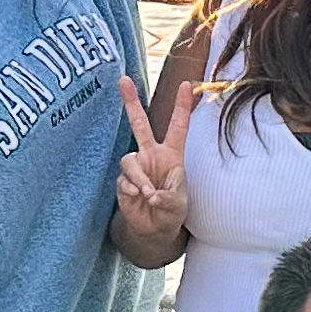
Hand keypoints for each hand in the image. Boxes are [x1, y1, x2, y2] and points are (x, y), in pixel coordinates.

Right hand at [112, 78, 197, 246]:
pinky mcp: (123, 182)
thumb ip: (168, 194)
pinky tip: (138, 199)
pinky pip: (123, 180)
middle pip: (139, 124)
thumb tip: (150, 192)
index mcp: (171, 155)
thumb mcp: (179, 202)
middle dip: (131, 102)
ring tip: (147, 193)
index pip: (177, 126)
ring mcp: (136, 167)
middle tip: (123, 80)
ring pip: (129, 160)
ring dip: (138, 177)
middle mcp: (151, 156)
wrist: (153, 231)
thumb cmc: (171, 212)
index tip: (187, 84)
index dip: (182, 106)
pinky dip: (132, 190)